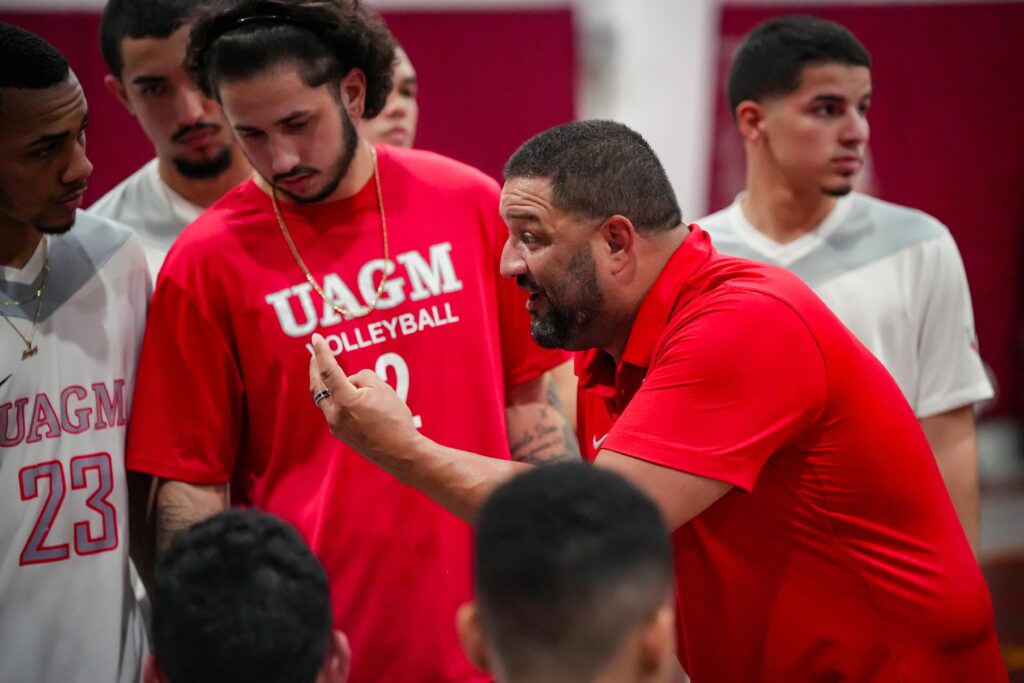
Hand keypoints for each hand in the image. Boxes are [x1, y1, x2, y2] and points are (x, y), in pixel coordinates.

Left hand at [308, 333, 422, 474]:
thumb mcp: (383, 389)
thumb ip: (363, 378)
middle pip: (318, 386)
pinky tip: (348, 396)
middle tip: (314, 354)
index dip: (322, 352)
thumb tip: (352, 383)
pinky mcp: (342, 434)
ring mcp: (336, 427)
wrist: (401, 453)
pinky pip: (335, 411)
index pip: (328, 370)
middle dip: (315, 369)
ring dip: (327, 385)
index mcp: (345, 400)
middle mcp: (335, 414)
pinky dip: (337, 399)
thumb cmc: (395, 420)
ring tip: (334, 374)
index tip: (316, 338)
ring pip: (327, 400)